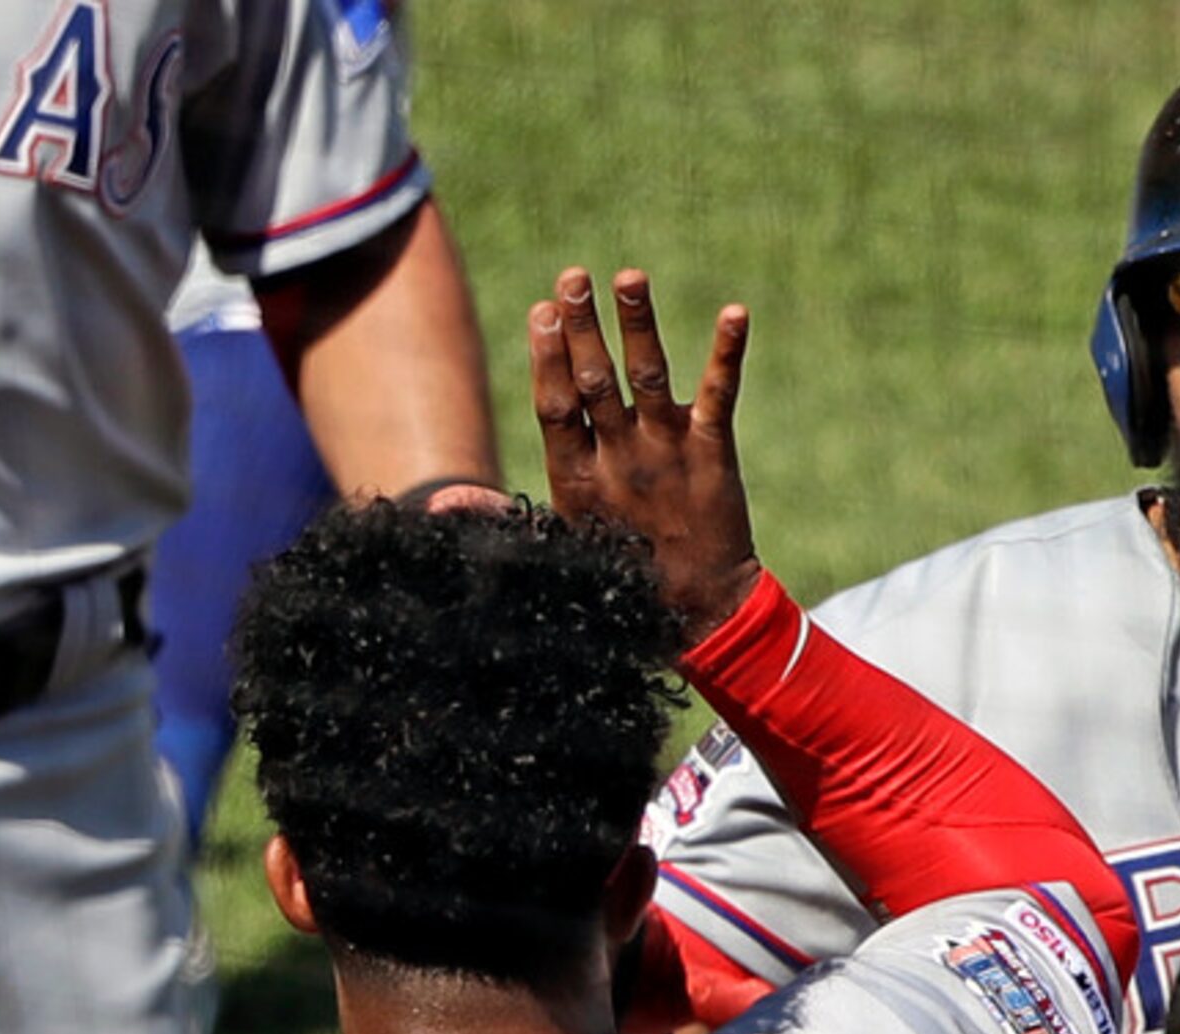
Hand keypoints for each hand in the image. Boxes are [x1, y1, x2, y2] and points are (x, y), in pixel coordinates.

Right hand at [530, 266, 759, 632]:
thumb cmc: (623, 578)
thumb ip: (510, 513)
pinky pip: (719, 394)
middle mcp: (618, 458)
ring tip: (628, 275)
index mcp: (576, 478)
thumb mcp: (561, 544)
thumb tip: (443, 503)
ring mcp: (667, 452)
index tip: (541, 311)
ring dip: (636, 322)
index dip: (546, 357)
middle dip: (581, 326)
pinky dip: (726, 351)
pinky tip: (736, 312)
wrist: (700, 612)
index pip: (554, 406)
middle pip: (594, 380)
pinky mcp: (713, 454)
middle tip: (572, 277)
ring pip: (647, 375)